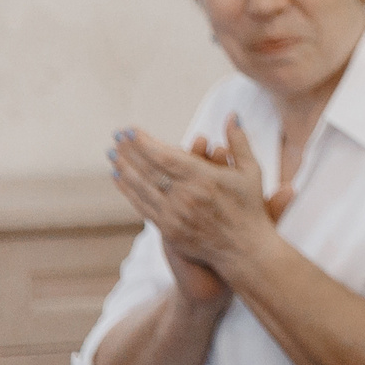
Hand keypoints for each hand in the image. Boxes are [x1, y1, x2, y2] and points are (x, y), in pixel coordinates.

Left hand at [110, 119, 287, 285]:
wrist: (244, 249)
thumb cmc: (250, 207)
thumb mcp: (252, 171)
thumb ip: (239, 142)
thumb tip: (232, 115)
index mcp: (206, 179)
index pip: (166, 156)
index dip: (144, 142)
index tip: (130, 129)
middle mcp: (186, 197)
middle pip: (149, 170)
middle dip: (129, 151)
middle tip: (116, 136)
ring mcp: (175, 215)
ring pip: (142, 188)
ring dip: (124, 168)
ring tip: (112, 153)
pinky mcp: (168, 230)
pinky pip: (142, 206)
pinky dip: (128, 190)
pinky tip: (119, 178)